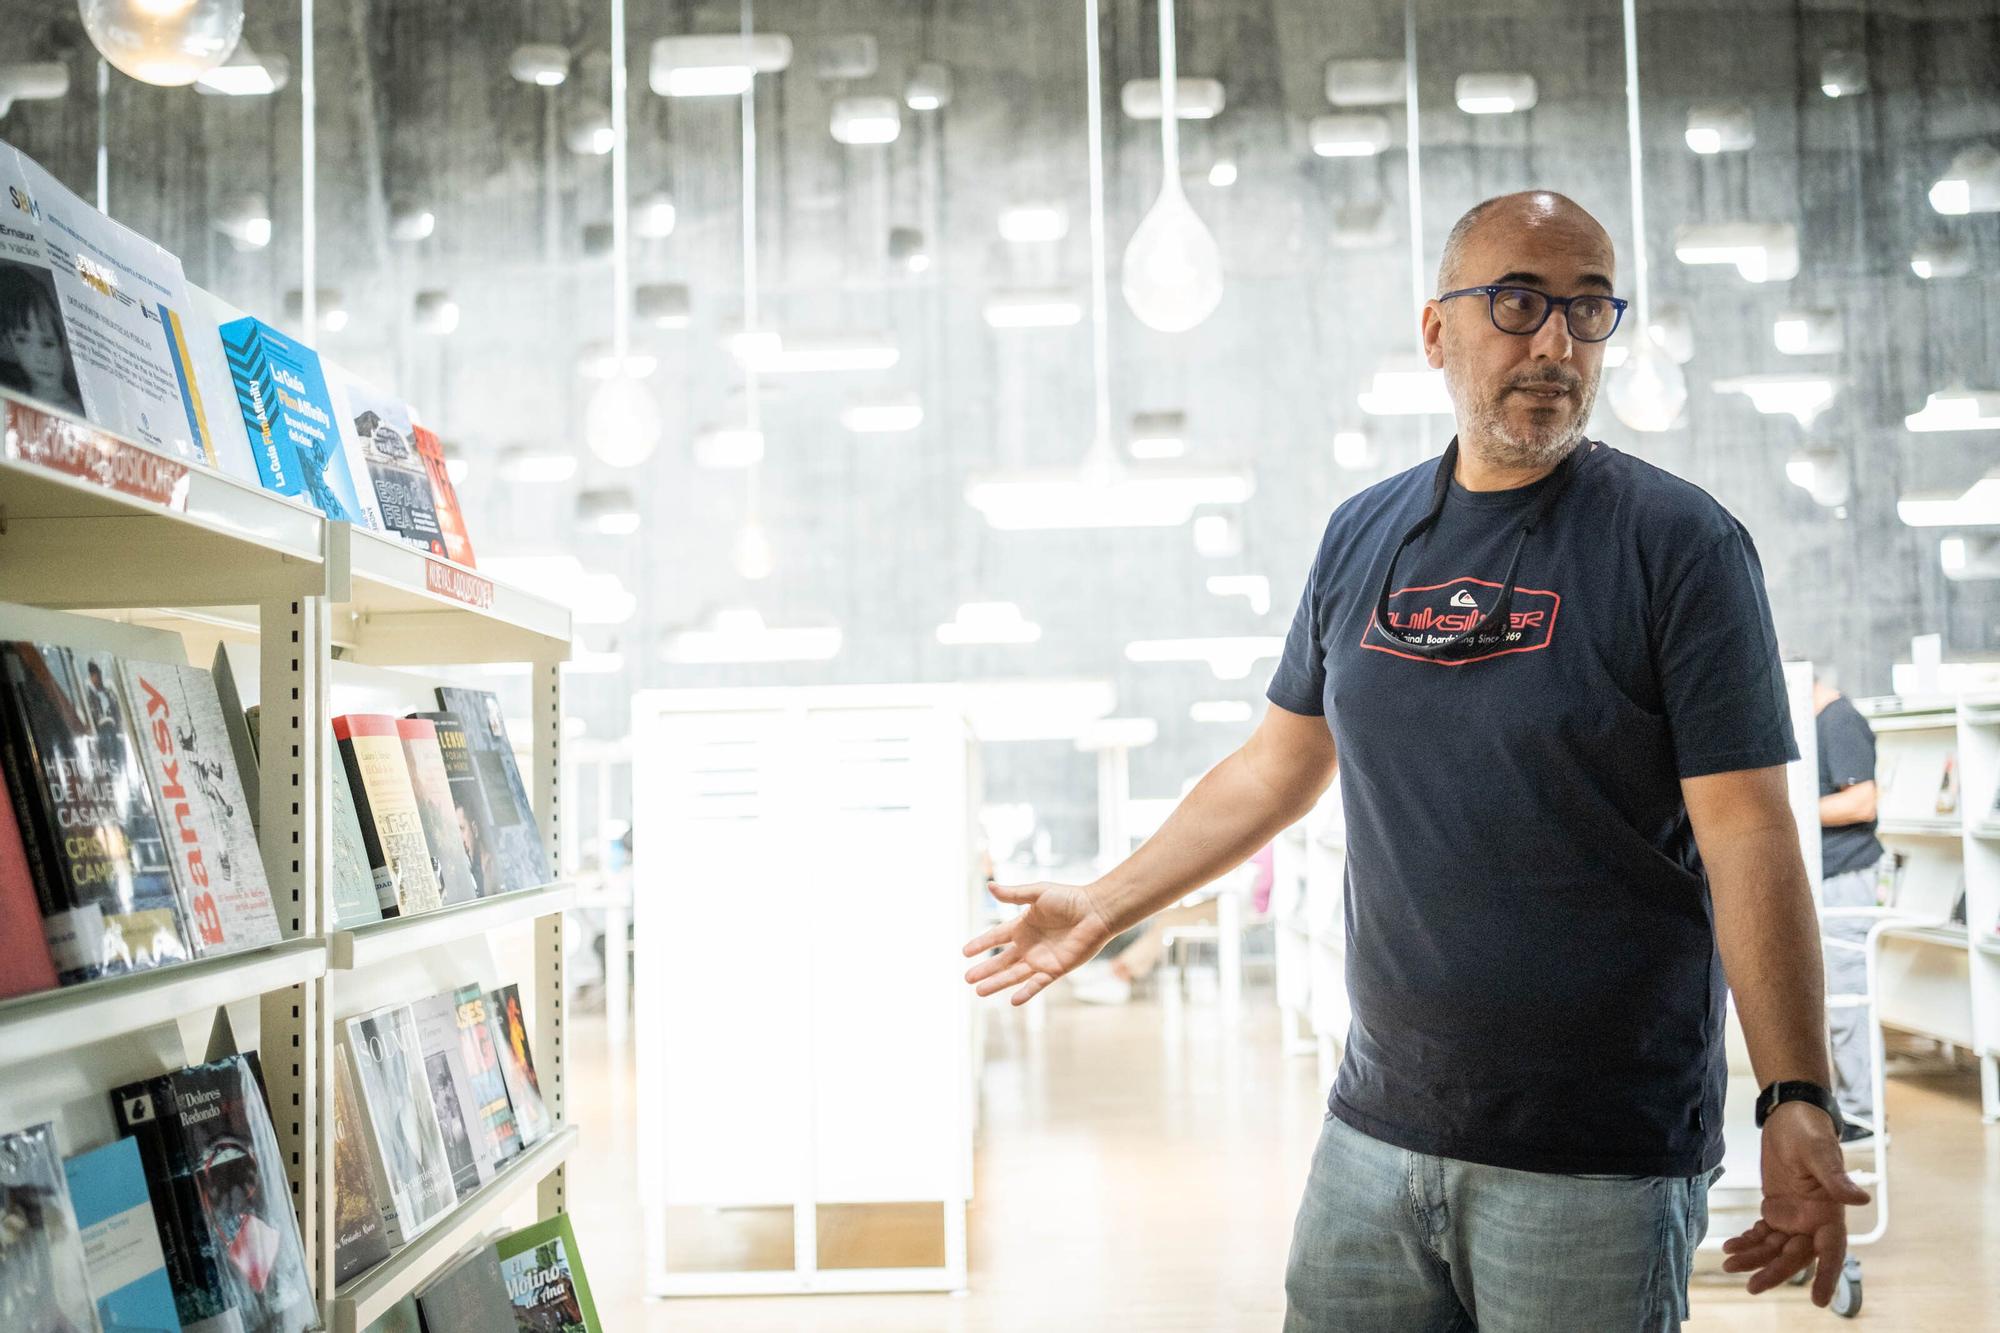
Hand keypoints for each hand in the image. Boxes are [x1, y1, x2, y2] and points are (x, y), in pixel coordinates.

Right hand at [961, 881, 1116, 1005]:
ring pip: (1014, 975)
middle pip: (1002, 960)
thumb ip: (1013, 894)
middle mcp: (1030, 945)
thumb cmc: (1069, 898)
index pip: (996, 937)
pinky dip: (1026, 992)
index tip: (964, 952)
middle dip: (985, 969)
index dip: (981, 944)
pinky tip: (1013, 1000)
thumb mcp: (1037, 893)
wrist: (1096, 911)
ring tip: (978, 991)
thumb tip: (989, 886)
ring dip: (997, 983)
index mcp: (1023, 926)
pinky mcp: (1056, 969)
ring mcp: (1042, 959)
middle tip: (967, 978)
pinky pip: (1037, 983)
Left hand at [1720, 1102, 1871, 1306]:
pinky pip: (1762, 1234)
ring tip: (1730, 1264)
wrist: (1789, 1117)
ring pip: (1774, 1248)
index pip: (1831, 1250)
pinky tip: (1730, 1247)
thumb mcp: (1820, 1153)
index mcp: (1829, 1212)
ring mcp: (1794, 1217)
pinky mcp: (1776, 1209)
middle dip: (1775, 1272)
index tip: (1819, 1301)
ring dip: (1754, 1258)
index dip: (1826, 1275)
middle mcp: (1813, 1221)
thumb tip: (1860, 1200)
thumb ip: (1835, 1179)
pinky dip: (1748, 1242)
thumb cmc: (1809, 1132)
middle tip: (1752, 1286)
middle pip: (1795, 1255)